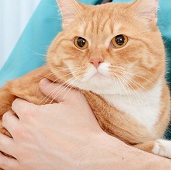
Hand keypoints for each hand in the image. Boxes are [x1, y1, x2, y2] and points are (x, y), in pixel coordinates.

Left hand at [0, 79, 131, 169]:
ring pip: (0, 141)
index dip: (23, 102)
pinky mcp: (25, 167)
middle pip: (7, 119)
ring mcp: (21, 152)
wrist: (88, 155)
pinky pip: (3, 162)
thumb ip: (55, 88)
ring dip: (4, 133)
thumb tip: (42, 82)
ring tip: (13, 131)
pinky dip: (1, 154)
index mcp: (31, 114)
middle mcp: (22, 132)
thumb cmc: (83, 125)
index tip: (29, 104)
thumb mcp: (74, 99)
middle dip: (14, 115)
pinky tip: (7, 149)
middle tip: (24, 116)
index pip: (17, 104)